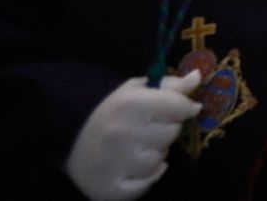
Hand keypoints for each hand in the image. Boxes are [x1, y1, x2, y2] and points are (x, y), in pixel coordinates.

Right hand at [64, 72, 199, 200]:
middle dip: (165, 131)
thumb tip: (198, 77)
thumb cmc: (110, 113)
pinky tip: (134, 168)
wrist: (68, 142)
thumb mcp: (135, 91)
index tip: (178, 109)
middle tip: (147, 129)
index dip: (183, 108)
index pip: (179, 106)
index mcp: (129, 104)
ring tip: (137, 148)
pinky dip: (146, 178)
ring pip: (160, 161)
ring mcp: (116, 164)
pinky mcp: (111, 190)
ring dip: (155, 155)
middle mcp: (123, 133)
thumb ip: (169, 86)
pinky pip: (147, 185)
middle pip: (172, 134)